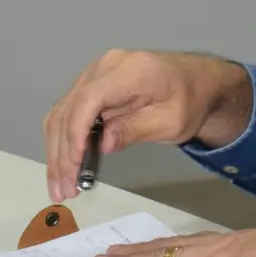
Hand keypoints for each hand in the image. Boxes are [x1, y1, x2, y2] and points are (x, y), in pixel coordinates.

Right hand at [42, 49, 250, 201]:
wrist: (198, 81)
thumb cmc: (190, 100)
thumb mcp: (171, 121)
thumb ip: (135, 130)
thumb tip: (103, 145)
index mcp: (128, 70)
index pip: (89, 100)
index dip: (76, 133)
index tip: (74, 165)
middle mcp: (104, 67)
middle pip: (69, 109)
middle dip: (62, 153)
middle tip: (64, 189)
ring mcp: (94, 74)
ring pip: (62, 113)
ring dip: (57, 151)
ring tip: (60, 186)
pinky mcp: (91, 85)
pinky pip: (69, 113)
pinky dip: (64, 140)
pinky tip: (64, 167)